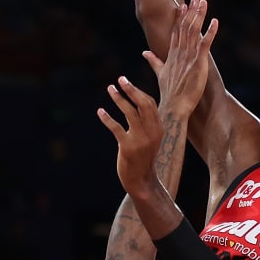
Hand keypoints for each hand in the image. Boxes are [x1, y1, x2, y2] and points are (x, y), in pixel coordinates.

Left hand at [98, 76, 164, 197]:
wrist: (142, 181)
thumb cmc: (143, 158)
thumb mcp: (151, 139)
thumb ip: (147, 123)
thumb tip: (136, 103)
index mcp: (159, 128)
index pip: (149, 104)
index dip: (138, 91)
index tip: (126, 83)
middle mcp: (152, 132)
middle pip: (143, 104)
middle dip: (131, 89)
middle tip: (120, 79)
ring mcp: (140, 140)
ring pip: (130, 112)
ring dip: (118, 99)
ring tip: (109, 89)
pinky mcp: (128, 147)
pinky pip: (116, 128)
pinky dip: (107, 118)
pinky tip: (100, 111)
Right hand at [142, 0, 218, 119]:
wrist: (174, 107)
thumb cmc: (169, 93)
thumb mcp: (160, 73)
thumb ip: (154, 61)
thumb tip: (145, 52)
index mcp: (171, 54)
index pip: (175, 31)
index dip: (180, 17)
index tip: (182, 5)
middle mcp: (179, 52)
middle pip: (185, 27)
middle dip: (191, 11)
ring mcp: (188, 57)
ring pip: (194, 31)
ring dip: (199, 15)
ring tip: (203, 2)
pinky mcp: (198, 63)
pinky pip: (205, 44)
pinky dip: (210, 32)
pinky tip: (215, 21)